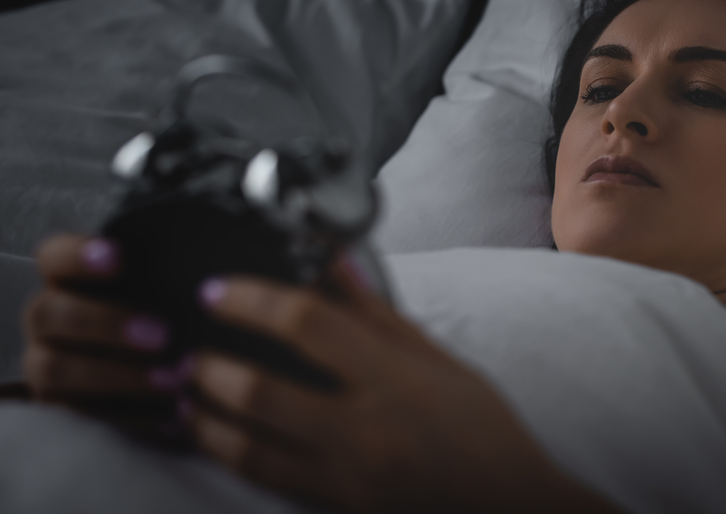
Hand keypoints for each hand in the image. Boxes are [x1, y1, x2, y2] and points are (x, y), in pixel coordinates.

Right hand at [23, 233, 187, 435]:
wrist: (166, 358)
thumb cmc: (165, 306)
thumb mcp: (165, 284)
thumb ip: (168, 273)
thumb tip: (209, 276)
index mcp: (66, 277)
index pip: (54, 256)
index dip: (78, 256)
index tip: (119, 258)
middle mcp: (47, 318)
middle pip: (50, 314)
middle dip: (107, 323)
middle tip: (163, 336)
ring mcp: (47, 363)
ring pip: (56, 368)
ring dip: (116, 375)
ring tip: (170, 380)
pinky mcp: (64, 405)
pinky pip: (82, 412)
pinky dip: (129, 413)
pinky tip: (171, 412)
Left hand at [189, 259, 620, 512]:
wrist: (509, 508)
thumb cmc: (483, 431)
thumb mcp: (439, 361)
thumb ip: (377, 314)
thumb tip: (332, 263)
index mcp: (393, 380)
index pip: (307, 325)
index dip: (252, 300)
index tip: (220, 290)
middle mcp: (363, 430)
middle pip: (259, 391)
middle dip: (210, 364)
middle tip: (191, 346)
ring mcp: (343, 477)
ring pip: (246, 448)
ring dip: (203, 416)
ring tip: (188, 390)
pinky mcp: (333, 507)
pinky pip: (264, 481)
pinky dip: (229, 455)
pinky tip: (215, 436)